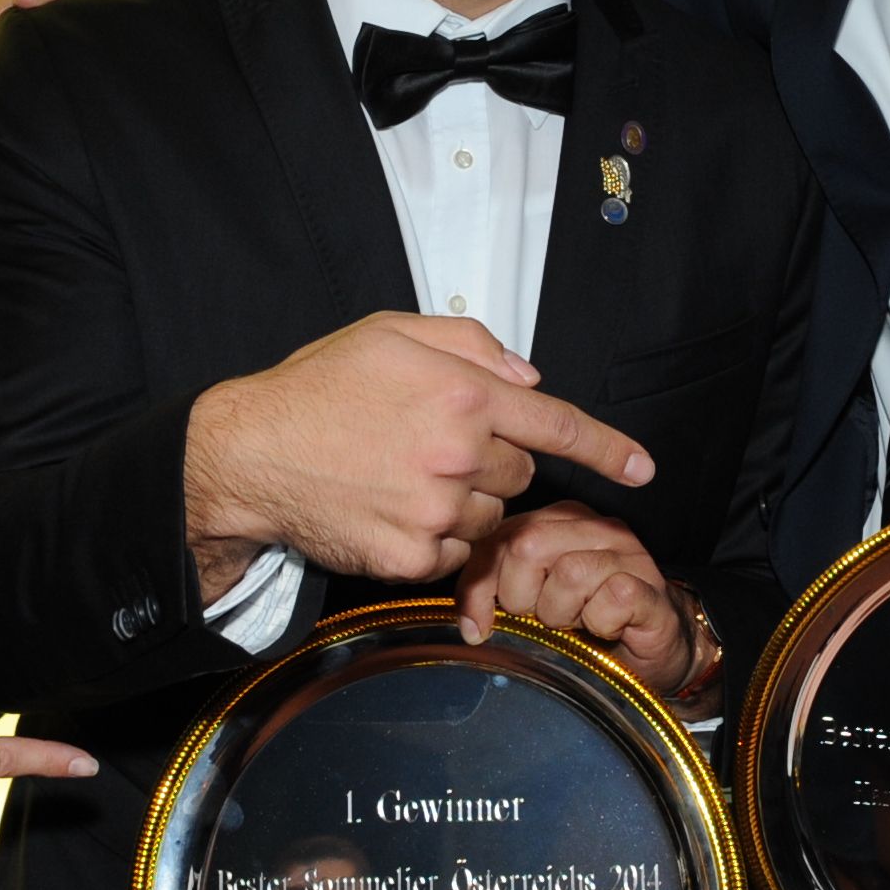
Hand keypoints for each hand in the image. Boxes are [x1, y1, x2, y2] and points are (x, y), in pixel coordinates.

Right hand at [184, 314, 653, 593]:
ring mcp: (435, 512)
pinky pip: (452, 552)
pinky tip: (388, 508)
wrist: (248, 454)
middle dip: (493, 461)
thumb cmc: (317, 388)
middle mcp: (458, 456)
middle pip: (520, 474)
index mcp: (462, 395)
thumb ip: (470, 345)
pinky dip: (433, 537)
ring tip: (401, 477)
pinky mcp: (410, 557)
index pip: (556, 425)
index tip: (641, 468)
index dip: (607, 448)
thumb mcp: (391, 333)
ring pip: (489, 517)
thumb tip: (525, 378)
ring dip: (463, 501)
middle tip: (432, 446)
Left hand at [456, 502, 703, 696]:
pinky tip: (605, 629)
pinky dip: (600, 624)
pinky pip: (611, 598)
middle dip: (522, 598)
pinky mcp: (649, 585)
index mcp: (554, 521)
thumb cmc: (587, 627)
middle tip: (541, 621)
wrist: (655, 649)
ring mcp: (625, 552)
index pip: (497, 537)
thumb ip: (493, 594)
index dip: (479, 585)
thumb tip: (468, 625)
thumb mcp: (530, 605)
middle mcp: (590, 526)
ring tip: (577, 625)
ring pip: (569, 573)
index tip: (478, 626)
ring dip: (563, 615)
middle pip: (527, 546)